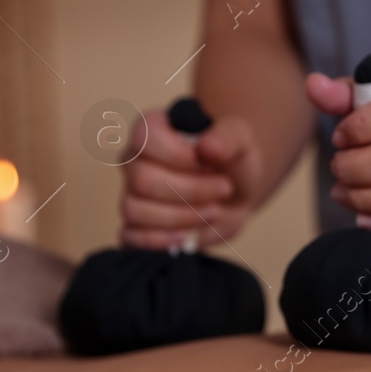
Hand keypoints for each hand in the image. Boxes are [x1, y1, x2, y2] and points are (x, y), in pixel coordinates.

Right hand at [118, 110, 266, 249]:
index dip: (177, 154)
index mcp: (151, 131)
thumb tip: (207, 147)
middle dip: (190, 190)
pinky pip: (130, 236)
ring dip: (180, 216)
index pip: (144, 137)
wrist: (234, 193)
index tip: (209, 163)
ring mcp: (132, 195)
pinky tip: (186, 237)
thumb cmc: (230, 161)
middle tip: (224, 189)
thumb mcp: (239, 140)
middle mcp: (135, 161)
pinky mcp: (137, 226)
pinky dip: (159, 240)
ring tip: (214, 211)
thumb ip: (226, 137)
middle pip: (142, 179)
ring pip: (134, 209)